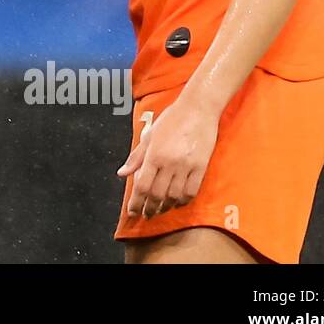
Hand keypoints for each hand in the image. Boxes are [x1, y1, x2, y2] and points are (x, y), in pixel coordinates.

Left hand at [117, 97, 219, 218]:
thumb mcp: (149, 135)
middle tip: (145, 215)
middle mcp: (169, 162)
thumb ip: (136, 157)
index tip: (132, 211)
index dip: (136, 202)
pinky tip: (177, 203)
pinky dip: (183, 201)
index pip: (142, 185)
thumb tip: (122, 173)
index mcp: (154, 154)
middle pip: (157, 194)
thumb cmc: (171, 119)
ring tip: (159, 210)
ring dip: (165, 207)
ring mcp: (186, 166)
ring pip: (174, 196)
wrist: (198, 109)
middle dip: (149, 208)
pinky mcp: (201, 167)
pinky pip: (191, 191)